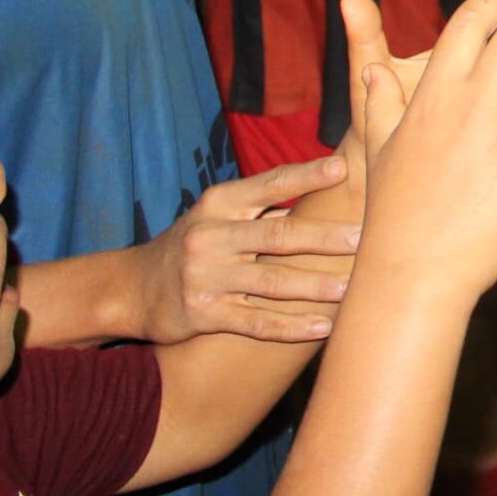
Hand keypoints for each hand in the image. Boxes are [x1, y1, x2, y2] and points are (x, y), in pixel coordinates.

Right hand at [129, 157, 362, 343]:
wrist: (132, 288)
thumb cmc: (197, 243)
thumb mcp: (219, 214)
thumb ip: (265, 203)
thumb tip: (329, 181)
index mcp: (220, 203)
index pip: (270, 184)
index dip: (306, 176)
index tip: (343, 168)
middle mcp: (211, 236)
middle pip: (278, 236)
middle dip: (324, 239)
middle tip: (364, 240)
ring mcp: (206, 277)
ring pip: (272, 283)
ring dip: (315, 287)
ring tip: (352, 290)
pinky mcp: (203, 314)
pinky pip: (255, 322)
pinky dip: (291, 326)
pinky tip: (322, 327)